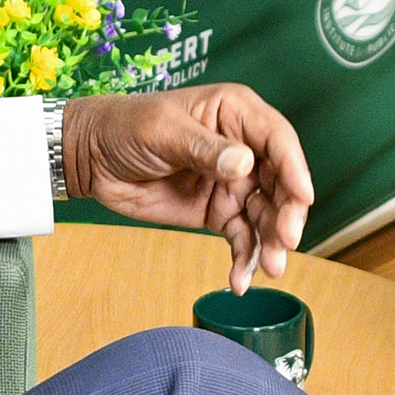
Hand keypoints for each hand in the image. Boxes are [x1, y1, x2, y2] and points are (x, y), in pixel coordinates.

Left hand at [67, 86, 315, 290]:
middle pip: (280, 183)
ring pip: (265, 215)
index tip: (303, 198)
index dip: (294, 169)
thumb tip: (244, 165)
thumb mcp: (164, 131)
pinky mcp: (218, 212)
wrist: (91, 158)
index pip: (278, 141)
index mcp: (235, 113)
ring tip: (269, 269)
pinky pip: (241, 237)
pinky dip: (244, 259)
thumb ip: (204, 149)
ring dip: (270, 243)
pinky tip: (240, 281)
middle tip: (285, 241)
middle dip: (286, 214)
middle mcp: (243, 148)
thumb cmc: (126, 126)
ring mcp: (233, 182)